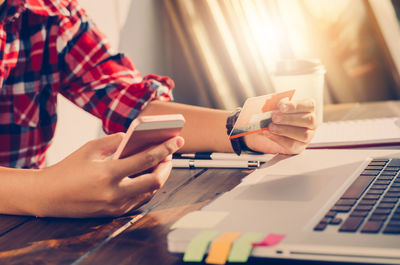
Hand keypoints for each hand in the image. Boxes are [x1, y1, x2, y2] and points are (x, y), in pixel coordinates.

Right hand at [32, 133, 183, 217]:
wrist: (48, 196)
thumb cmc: (68, 169)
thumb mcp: (89, 148)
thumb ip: (115, 140)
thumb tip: (135, 137)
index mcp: (108, 173)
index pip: (146, 159)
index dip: (165, 148)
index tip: (178, 140)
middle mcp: (114, 192)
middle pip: (155, 181)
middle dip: (167, 166)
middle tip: (169, 155)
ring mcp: (115, 205)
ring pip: (149, 192)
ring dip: (158, 177)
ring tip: (160, 163)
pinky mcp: (113, 213)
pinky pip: (139, 200)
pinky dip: (147, 188)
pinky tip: (147, 176)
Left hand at [244, 98, 316, 153]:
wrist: (272, 129)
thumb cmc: (278, 115)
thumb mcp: (278, 107)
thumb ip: (281, 104)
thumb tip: (281, 103)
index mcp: (309, 109)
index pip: (309, 105)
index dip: (295, 106)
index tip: (281, 107)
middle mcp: (312, 123)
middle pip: (309, 120)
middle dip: (289, 119)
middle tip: (274, 118)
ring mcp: (308, 136)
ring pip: (304, 134)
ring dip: (285, 130)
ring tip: (271, 127)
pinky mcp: (299, 147)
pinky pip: (292, 145)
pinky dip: (278, 139)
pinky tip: (268, 133)